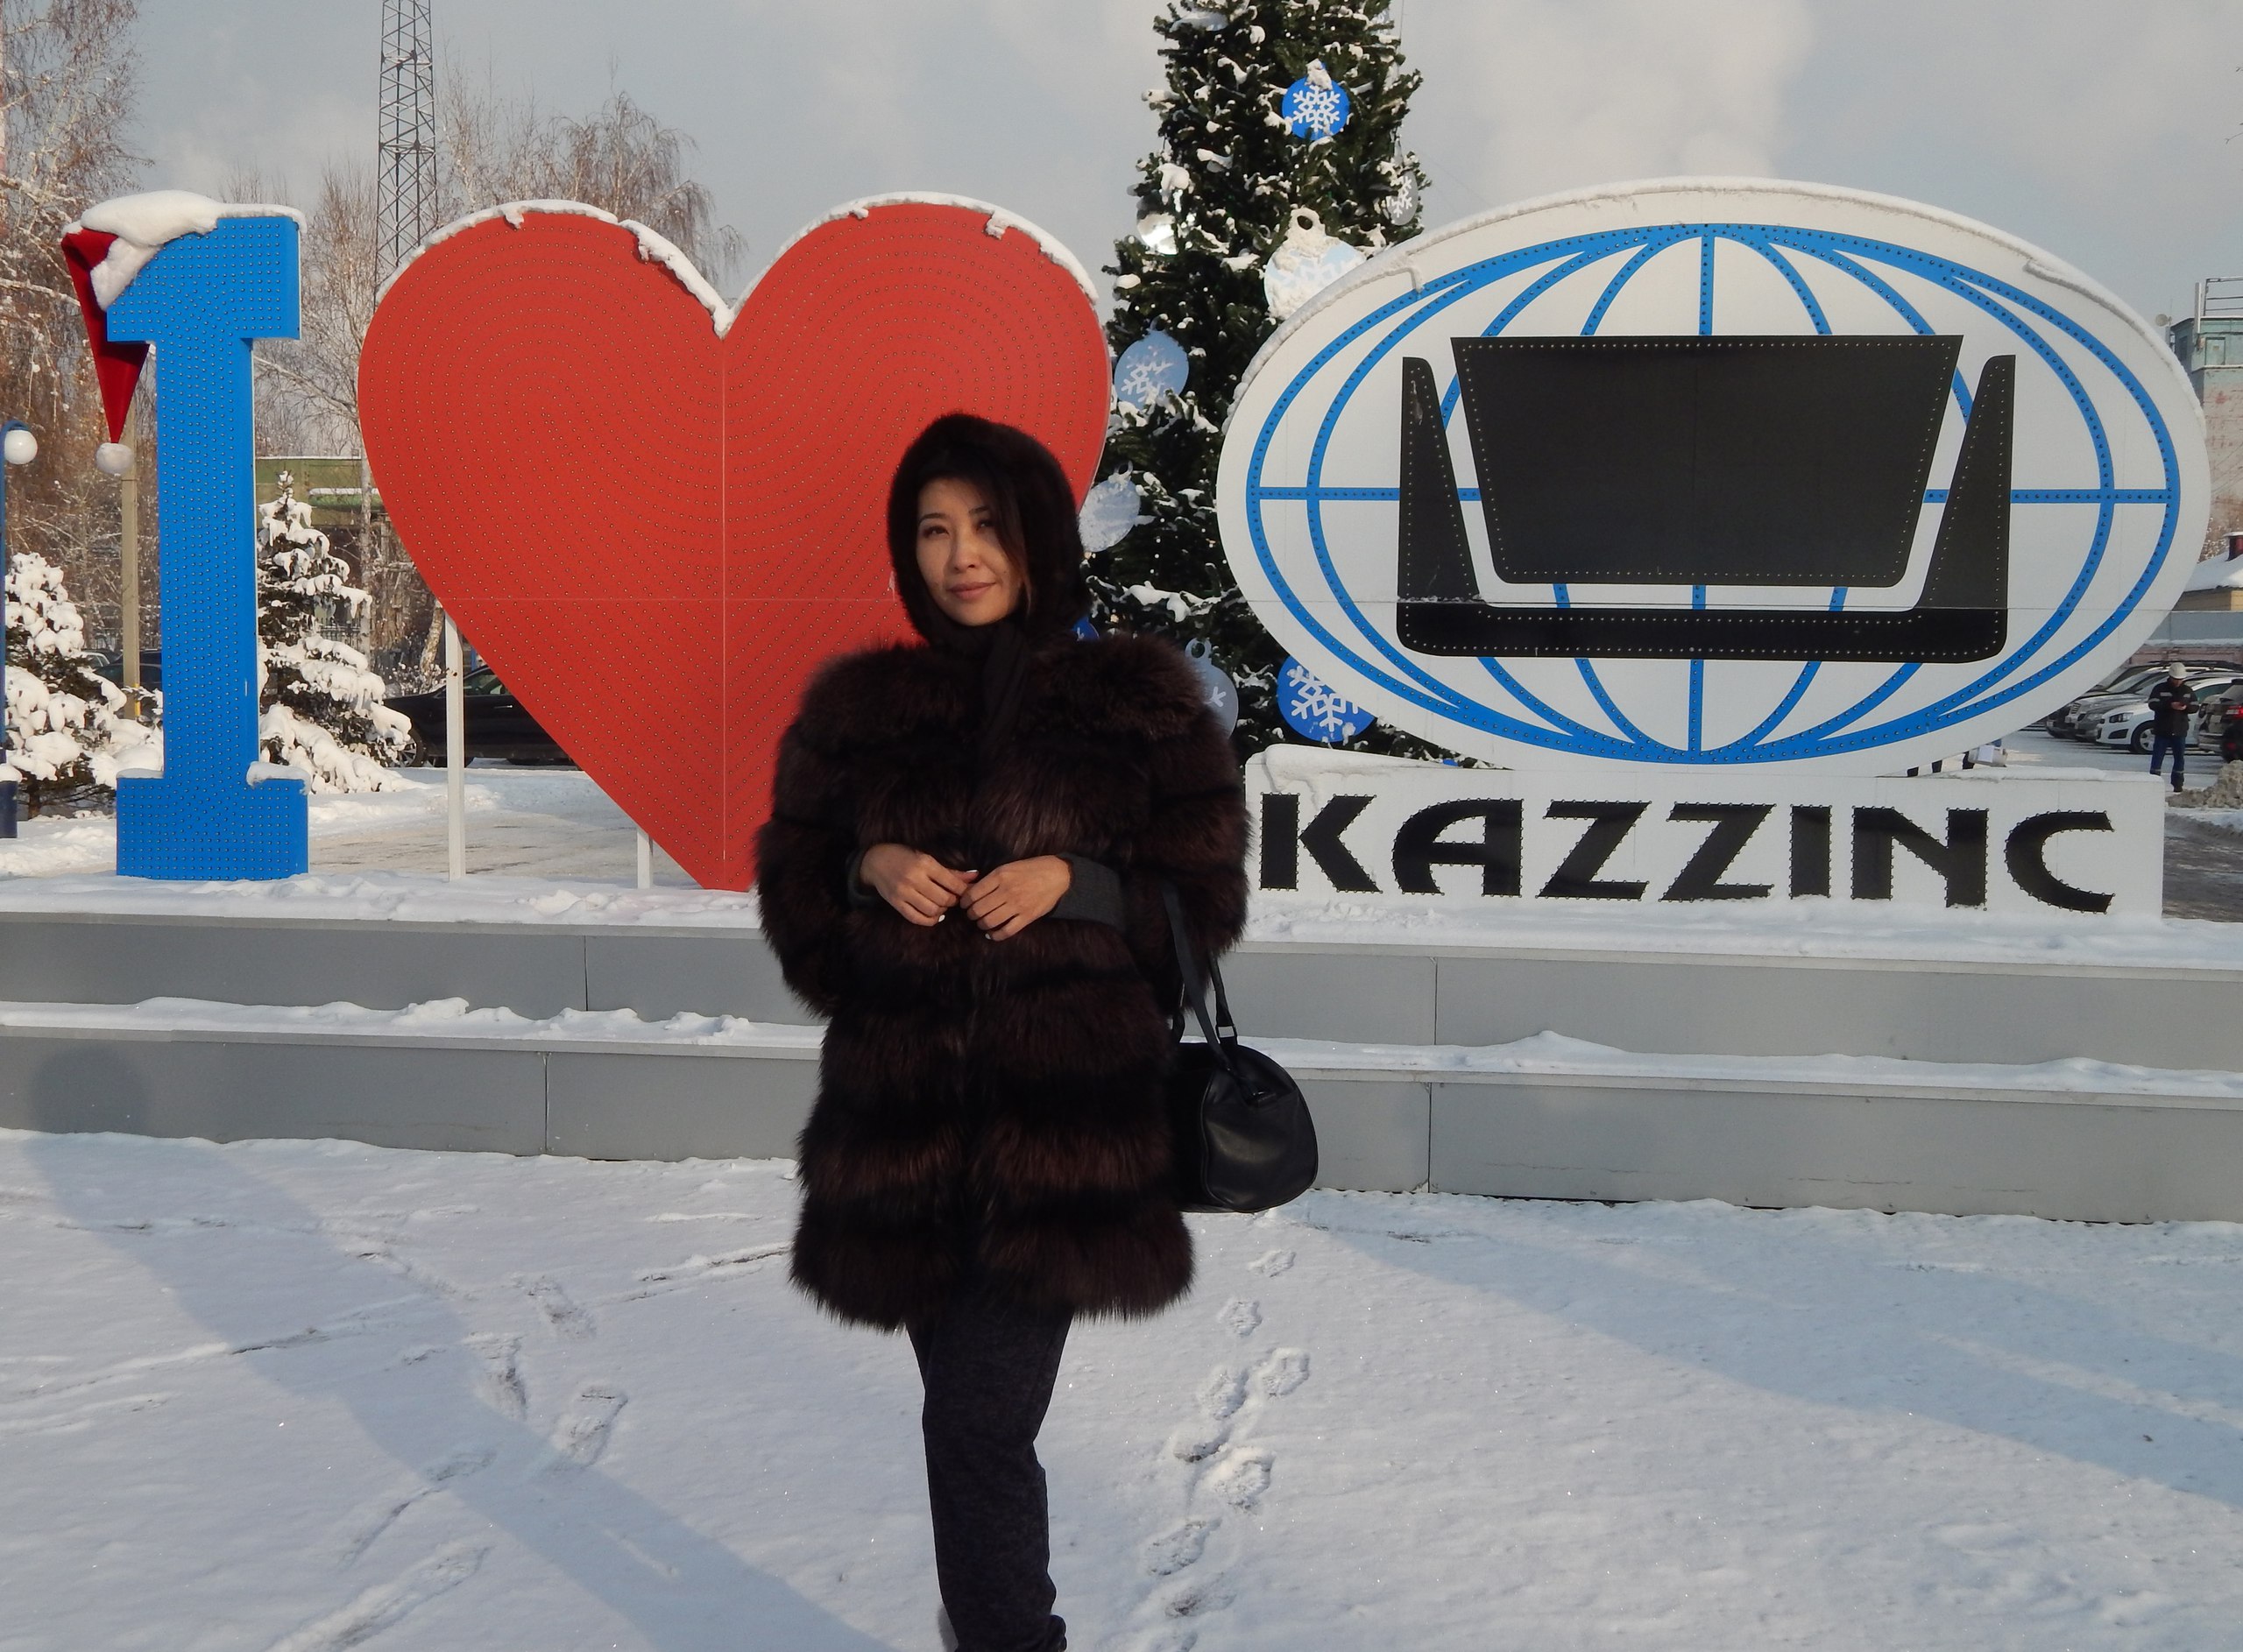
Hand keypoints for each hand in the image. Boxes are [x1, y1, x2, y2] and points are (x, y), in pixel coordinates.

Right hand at [860, 843, 976, 926]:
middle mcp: (914, 878)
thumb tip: (975, 876)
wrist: (875, 861)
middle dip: (954, 901)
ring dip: (942, 911)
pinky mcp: (896, 903)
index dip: (964, 891)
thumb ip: (951, 871)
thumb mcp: (928, 858)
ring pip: (932, 910)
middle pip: (944, 899)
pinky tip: (934, 915)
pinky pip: (917, 918)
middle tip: (954, 898)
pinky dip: (930, 920)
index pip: (952, 883)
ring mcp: (903, 893)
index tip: (966, 892)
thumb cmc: (905, 857)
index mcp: (925, 864)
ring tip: (943, 905)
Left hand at [960, 855, 1070, 940]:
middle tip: (972, 914)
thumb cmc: (1031, 869)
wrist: (1058, 875)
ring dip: (981, 925)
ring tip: (982, 923)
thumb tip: (971, 892)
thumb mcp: (1008, 867)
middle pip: (978, 910)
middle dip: (971, 915)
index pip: (972, 894)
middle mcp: (1007, 891)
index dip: (964, 902)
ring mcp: (1017, 905)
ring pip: (989, 922)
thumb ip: (990, 879)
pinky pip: (1007, 931)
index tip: (964, 904)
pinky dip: (995, 936)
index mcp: (1000, 876)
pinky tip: (991, 934)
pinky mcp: (1027, 917)